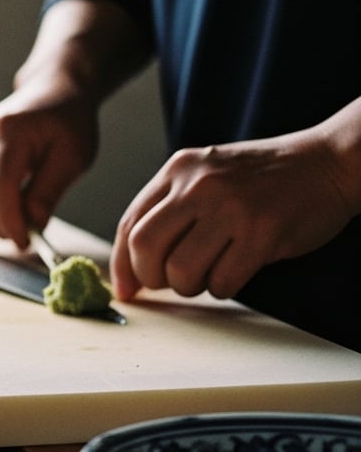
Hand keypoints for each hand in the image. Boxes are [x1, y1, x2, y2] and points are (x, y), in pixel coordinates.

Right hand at [0, 85, 98, 247]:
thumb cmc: (67, 122)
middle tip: (23, 240)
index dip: (9, 219)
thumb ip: (49, 191)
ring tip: (19, 225)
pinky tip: (8, 210)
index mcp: (8, 132)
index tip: (25, 242)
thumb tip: (33, 226)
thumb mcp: (73, 157)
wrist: (52, 92)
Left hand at [111, 128, 359, 300]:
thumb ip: (170, 208)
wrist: (328, 162)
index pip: (128, 223)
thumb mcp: (207, 174)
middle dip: (150, 277)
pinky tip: (236, 272)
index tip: (125, 288)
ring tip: (208, 275)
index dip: (122, 264)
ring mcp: (231, 208)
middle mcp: (199, 185)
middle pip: (145, 247)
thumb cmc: (265, 177)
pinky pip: (222, 281)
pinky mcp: (262, 233)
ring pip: (181, 270)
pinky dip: (223, 287)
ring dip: (190, 286)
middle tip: (168, 283)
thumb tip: (132, 267)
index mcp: (179, 169)